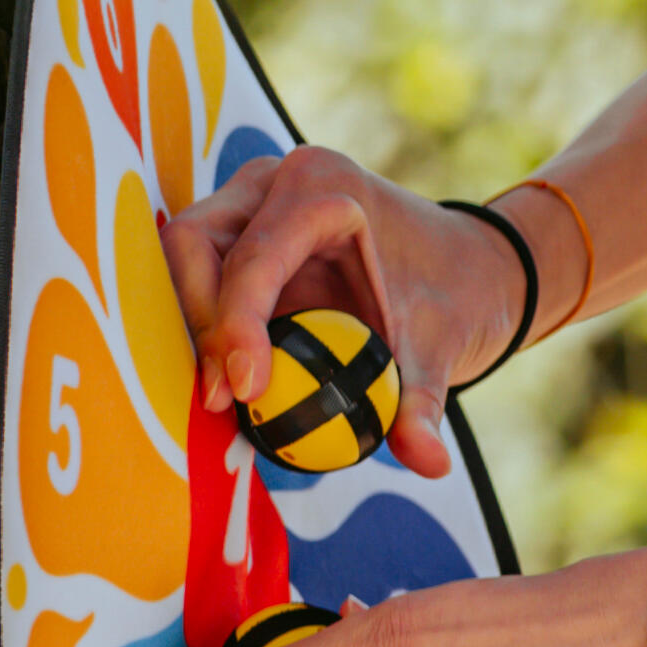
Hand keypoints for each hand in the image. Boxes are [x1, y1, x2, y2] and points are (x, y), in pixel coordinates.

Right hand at [163, 130, 533, 480]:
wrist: (462, 270)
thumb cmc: (453, 296)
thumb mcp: (442, 350)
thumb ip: (425, 404)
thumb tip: (427, 462)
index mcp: (325, 187)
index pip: (258, 252)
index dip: (237, 321)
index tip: (247, 391)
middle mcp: (273, 184)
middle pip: (194, 243)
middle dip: (200, 323)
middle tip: (222, 401)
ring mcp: (246, 207)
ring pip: (183, 260)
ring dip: (191, 329)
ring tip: (222, 402)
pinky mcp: (234, 240)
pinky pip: (198, 282)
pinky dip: (201, 332)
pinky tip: (223, 390)